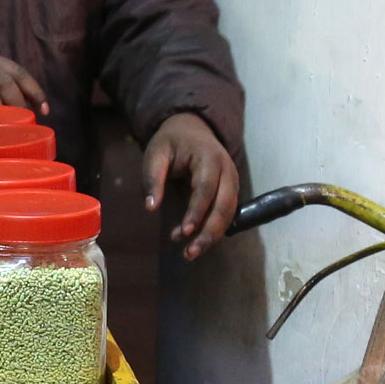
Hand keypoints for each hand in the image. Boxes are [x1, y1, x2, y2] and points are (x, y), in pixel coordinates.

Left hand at [143, 111, 241, 257]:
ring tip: (189, 253)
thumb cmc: (171, 142)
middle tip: (189, 253)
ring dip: (212, 236)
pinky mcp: (230, 192)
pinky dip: (211, 230)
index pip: (206, 188)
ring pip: (228, 214)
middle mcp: (227, 170)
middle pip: (225, 205)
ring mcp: (232, 181)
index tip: (183, 232)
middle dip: (209, 231)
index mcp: (209, 157)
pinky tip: (193, 242)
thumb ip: (152, 179)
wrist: (192, 129)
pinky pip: (225, 215)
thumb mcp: (156, 154)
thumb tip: (151, 207)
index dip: (196, 212)